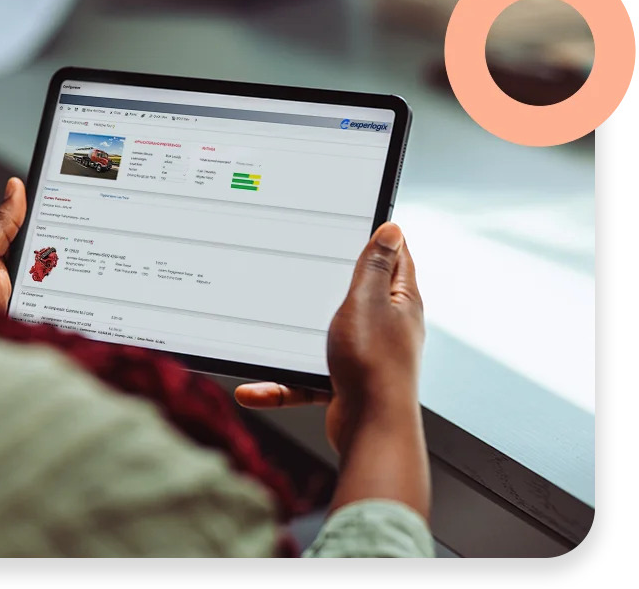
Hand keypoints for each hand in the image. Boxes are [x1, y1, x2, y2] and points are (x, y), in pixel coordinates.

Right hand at [235, 222, 424, 453]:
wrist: (370, 431)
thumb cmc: (373, 366)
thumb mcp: (367, 302)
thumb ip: (373, 266)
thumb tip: (392, 229)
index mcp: (400, 304)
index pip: (394, 260)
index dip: (377, 239)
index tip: (354, 223)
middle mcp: (386, 329)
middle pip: (356, 295)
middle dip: (326, 284)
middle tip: (300, 267)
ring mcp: (365, 357)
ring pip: (323, 338)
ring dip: (293, 338)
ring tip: (265, 330)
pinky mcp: (344, 384)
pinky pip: (306, 378)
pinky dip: (281, 383)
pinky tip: (254, 387)